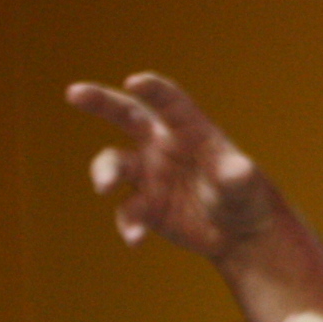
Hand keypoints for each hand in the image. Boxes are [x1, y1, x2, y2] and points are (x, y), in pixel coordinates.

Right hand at [67, 73, 281, 258]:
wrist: (240, 234)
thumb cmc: (247, 197)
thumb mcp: (247, 186)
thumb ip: (239, 177)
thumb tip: (237, 171)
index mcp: (190, 130)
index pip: (169, 103)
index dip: (153, 90)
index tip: (135, 82)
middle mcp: (162, 146)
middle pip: (125, 115)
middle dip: (99, 102)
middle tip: (75, 93)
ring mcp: (149, 175)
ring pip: (114, 163)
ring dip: (105, 173)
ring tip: (105, 188)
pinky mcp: (144, 207)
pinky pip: (128, 212)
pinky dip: (129, 224)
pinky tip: (136, 239)